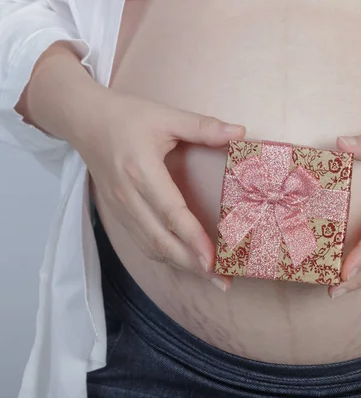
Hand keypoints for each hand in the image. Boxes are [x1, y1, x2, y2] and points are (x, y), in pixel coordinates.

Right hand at [16, 42, 244, 290]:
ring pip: (151, 246)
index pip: (170, 212)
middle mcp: (128, 196)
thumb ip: (203, 127)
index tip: (213, 259)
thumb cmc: (126, 116)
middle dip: (191, 264)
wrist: (83, 120)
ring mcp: (121, 208)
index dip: (192, 238)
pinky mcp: (119, 213)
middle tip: (221, 281)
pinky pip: (143, 242)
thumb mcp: (166, 116)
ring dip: (181, 265)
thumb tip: (240, 132)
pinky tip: (187, 263)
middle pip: (160, 240)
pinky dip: (166, 256)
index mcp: (141, 171)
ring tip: (211, 278)